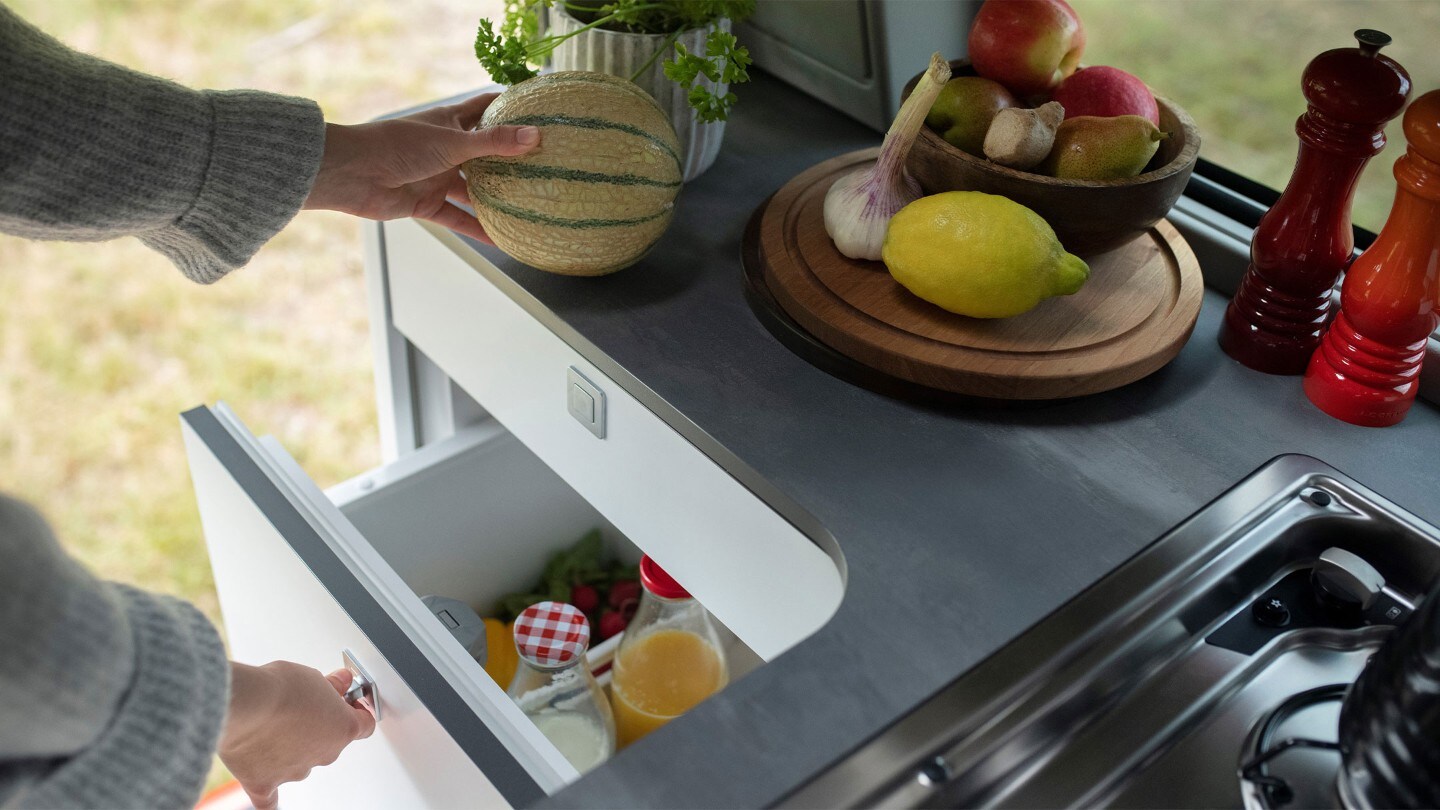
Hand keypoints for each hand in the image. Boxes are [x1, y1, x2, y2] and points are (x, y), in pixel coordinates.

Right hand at [220, 661, 376, 809]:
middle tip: (300, 706)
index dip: (356, 711)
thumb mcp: (313, 676)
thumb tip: (341, 682)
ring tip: (270, 726)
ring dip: (292, 749)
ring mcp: (296, 772)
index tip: (348, 702)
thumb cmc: (280, 690)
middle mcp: (325, 755)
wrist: (245, 705)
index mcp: (343, 728)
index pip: (364, 724)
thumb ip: (331, 685)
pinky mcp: (265, 784)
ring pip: (301, 763)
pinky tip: (269, 784)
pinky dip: (270, 789)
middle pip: (330, 743)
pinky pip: (270, 798)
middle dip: (319, 726)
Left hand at [303, 93, 538, 243]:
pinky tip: (502, 241)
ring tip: (530, 206)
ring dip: (498, 198)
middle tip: (547, 165)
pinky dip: (477, 229)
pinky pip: (458, 219)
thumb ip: (494, 142)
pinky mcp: (427, 203)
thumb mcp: (452, 142)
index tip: (538, 110)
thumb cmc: (397, 146)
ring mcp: (437, 177)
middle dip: (512, 159)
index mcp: (449, 122)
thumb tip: (535, 136)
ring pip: (474, 189)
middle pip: (486, 153)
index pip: (485, 107)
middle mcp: (446, 148)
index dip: (510, 106)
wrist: (353, 174)